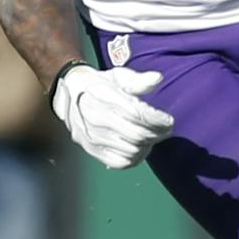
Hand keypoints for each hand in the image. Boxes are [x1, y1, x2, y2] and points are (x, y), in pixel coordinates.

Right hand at [50, 63, 173, 169]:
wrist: (70, 95)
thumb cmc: (100, 84)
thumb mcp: (117, 76)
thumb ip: (138, 79)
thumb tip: (158, 78)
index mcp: (104, 96)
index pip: (137, 114)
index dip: (157, 120)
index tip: (168, 120)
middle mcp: (97, 117)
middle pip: (137, 134)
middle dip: (158, 134)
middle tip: (166, 130)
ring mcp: (93, 136)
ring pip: (131, 150)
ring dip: (148, 146)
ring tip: (153, 137)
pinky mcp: (91, 149)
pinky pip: (119, 162)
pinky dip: (135, 159)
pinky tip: (140, 149)